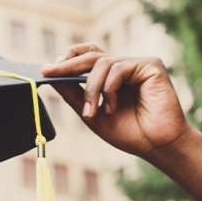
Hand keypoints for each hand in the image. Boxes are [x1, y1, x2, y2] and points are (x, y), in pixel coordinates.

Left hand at [41, 44, 191, 159]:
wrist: (155, 145)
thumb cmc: (127, 132)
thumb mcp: (90, 113)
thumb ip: (73, 94)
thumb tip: (50, 75)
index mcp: (110, 76)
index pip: (87, 55)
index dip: (67, 59)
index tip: (46, 70)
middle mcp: (124, 66)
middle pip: (90, 55)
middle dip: (67, 66)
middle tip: (49, 73)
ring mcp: (138, 64)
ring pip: (102, 63)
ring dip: (91, 89)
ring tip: (92, 112)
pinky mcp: (151, 65)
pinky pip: (119, 68)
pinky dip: (109, 88)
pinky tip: (112, 106)